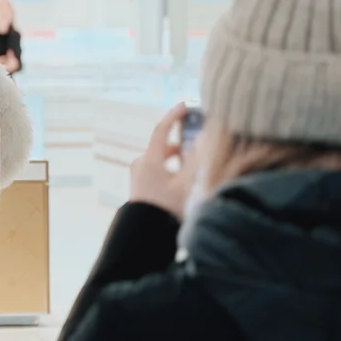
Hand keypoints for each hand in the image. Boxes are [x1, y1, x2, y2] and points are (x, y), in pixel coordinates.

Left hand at [129, 103, 198, 219]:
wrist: (144, 235)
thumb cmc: (166, 210)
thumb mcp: (185, 184)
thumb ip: (195, 161)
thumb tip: (202, 139)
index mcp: (150, 159)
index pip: (162, 129)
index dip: (175, 115)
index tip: (187, 104)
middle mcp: (141, 164)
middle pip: (164, 146)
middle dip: (183, 142)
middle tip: (200, 139)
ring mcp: (139, 175)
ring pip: (162, 159)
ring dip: (179, 158)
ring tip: (197, 164)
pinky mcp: (141, 186)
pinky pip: (158, 170)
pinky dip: (173, 168)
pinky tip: (186, 180)